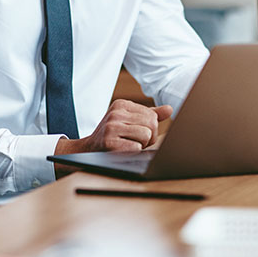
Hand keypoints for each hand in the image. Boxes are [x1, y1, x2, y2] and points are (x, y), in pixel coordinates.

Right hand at [53, 99, 171, 175]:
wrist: (88, 149)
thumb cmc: (113, 135)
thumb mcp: (128, 120)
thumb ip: (149, 114)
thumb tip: (169, 109)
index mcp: (121, 104)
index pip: (152, 115)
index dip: (150, 129)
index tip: (136, 132)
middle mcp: (116, 113)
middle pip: (152, 125)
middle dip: (148, 137)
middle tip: (134, 141)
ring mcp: (111, 127)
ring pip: (146, 136)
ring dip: (141, 145)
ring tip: (128, 144)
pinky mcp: (109, 142)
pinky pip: (136, 148)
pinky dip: (133, 152)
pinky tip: (122, 150)